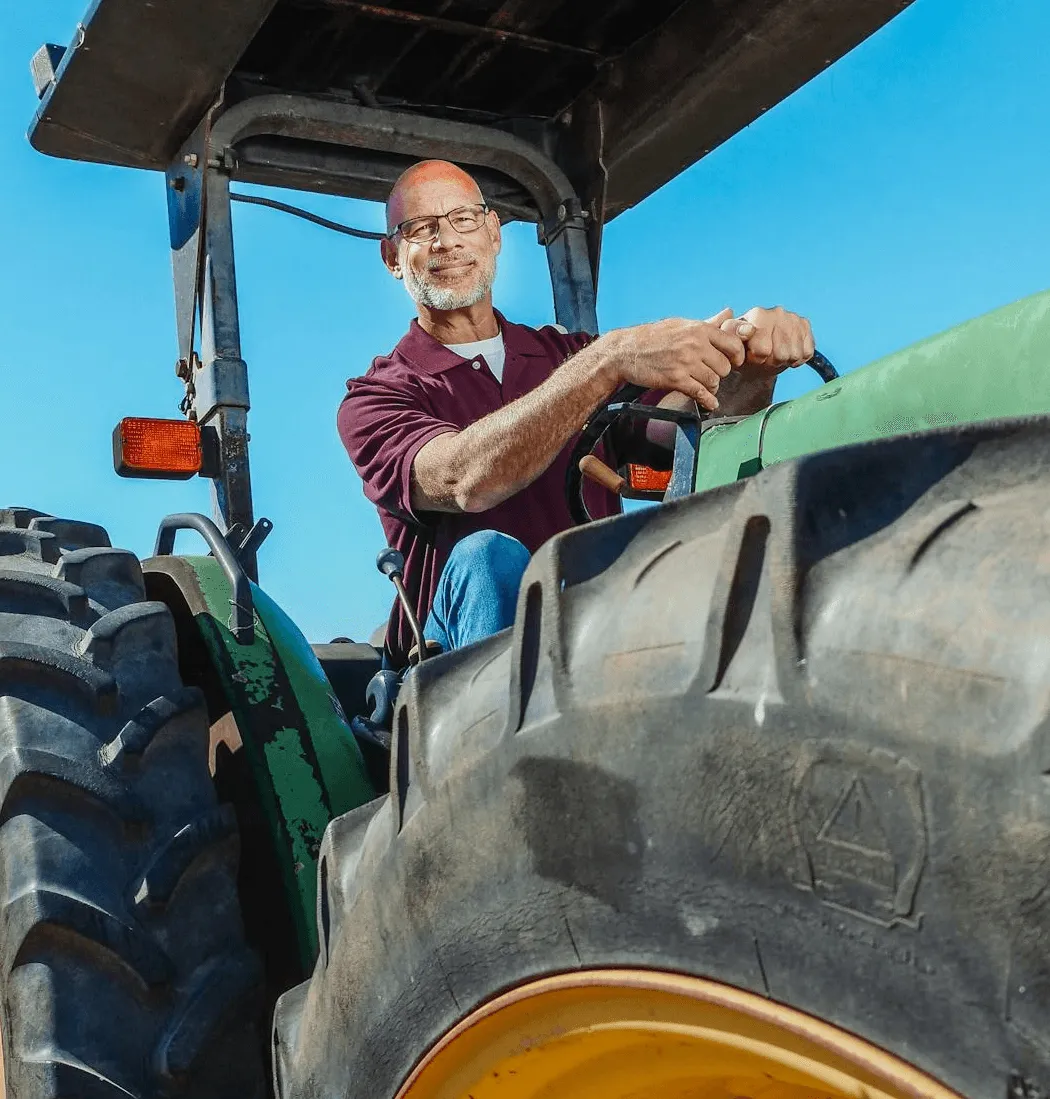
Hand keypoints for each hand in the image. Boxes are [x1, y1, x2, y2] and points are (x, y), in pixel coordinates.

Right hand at [599, 315, 746, 410]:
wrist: (626, 351)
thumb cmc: (654, 336)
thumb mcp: (682, 324)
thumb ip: (708, 322)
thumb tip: (729, 312)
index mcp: (699, 329)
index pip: (733, 344)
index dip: (737, 356)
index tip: (734, 361)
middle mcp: (695, 345)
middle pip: (725, 366)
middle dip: (721, 373)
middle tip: (713, 374)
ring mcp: (685, 362)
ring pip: (714, 381)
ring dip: (711, 387)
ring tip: (705, 386)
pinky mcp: (675, 379)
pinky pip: (700, 393)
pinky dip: (708, 401)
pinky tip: (710, 404)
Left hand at [719, 306, 814, 374]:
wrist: (756, 350)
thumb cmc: (741, 347)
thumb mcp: (730, 343)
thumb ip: (731, 333)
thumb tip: (748, 330)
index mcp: (758, 314)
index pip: (763, 350)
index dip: (756, 359)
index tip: (750, 354)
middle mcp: (777, 312)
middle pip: (780, 354)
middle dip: (771, 362)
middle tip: (763, 357)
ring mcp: (793, 318)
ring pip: (794, 354)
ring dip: (783, 361)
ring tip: (773, 354)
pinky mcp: (805, 325)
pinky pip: (806, 353)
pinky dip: (796, 359)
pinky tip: (785, 353)